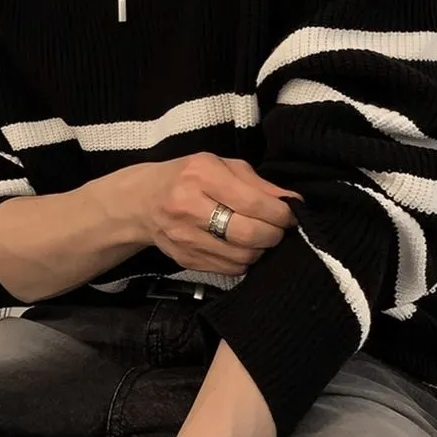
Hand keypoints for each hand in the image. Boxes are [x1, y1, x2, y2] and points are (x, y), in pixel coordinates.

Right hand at [135, 153, 300, 275]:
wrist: (143, 202)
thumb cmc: (187, 178)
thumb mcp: (220, 166)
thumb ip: (257, 183)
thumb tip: (293, 202)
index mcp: (201, 175)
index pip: (254, 202)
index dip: (280, 214)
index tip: (289, 216)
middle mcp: (189, 207)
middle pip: (249, 234)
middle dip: (273, 235)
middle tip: (277, 229)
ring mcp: (185, 237)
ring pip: (242, 257)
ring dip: (259, 250)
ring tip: (258, 238)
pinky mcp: (185, 259)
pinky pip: (229, 269)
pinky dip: (243, 261)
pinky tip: (239, 247)